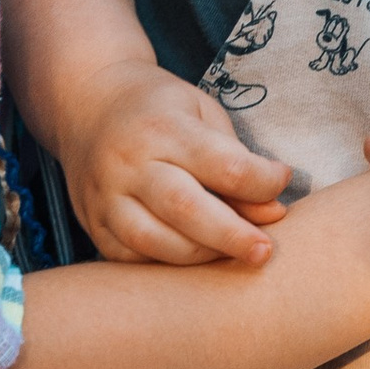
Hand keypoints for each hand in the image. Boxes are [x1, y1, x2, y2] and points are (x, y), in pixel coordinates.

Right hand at [75, 67, 291, 266]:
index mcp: (165, 128)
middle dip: (232, 236)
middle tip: (264, 252)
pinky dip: (167, 264)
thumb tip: (272, 213)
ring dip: (202, 256)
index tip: (281, 181)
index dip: (263, 182)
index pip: (225, 165)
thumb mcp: (202, 113)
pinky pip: (132, 257)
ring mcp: (106, 197)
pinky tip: (193, 258)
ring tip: (232, 255)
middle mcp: (130, 163)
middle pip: (186, 208)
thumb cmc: (159, 110)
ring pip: (155, 241)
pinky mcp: (94, 225)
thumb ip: (236, 160)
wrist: (88, 104)